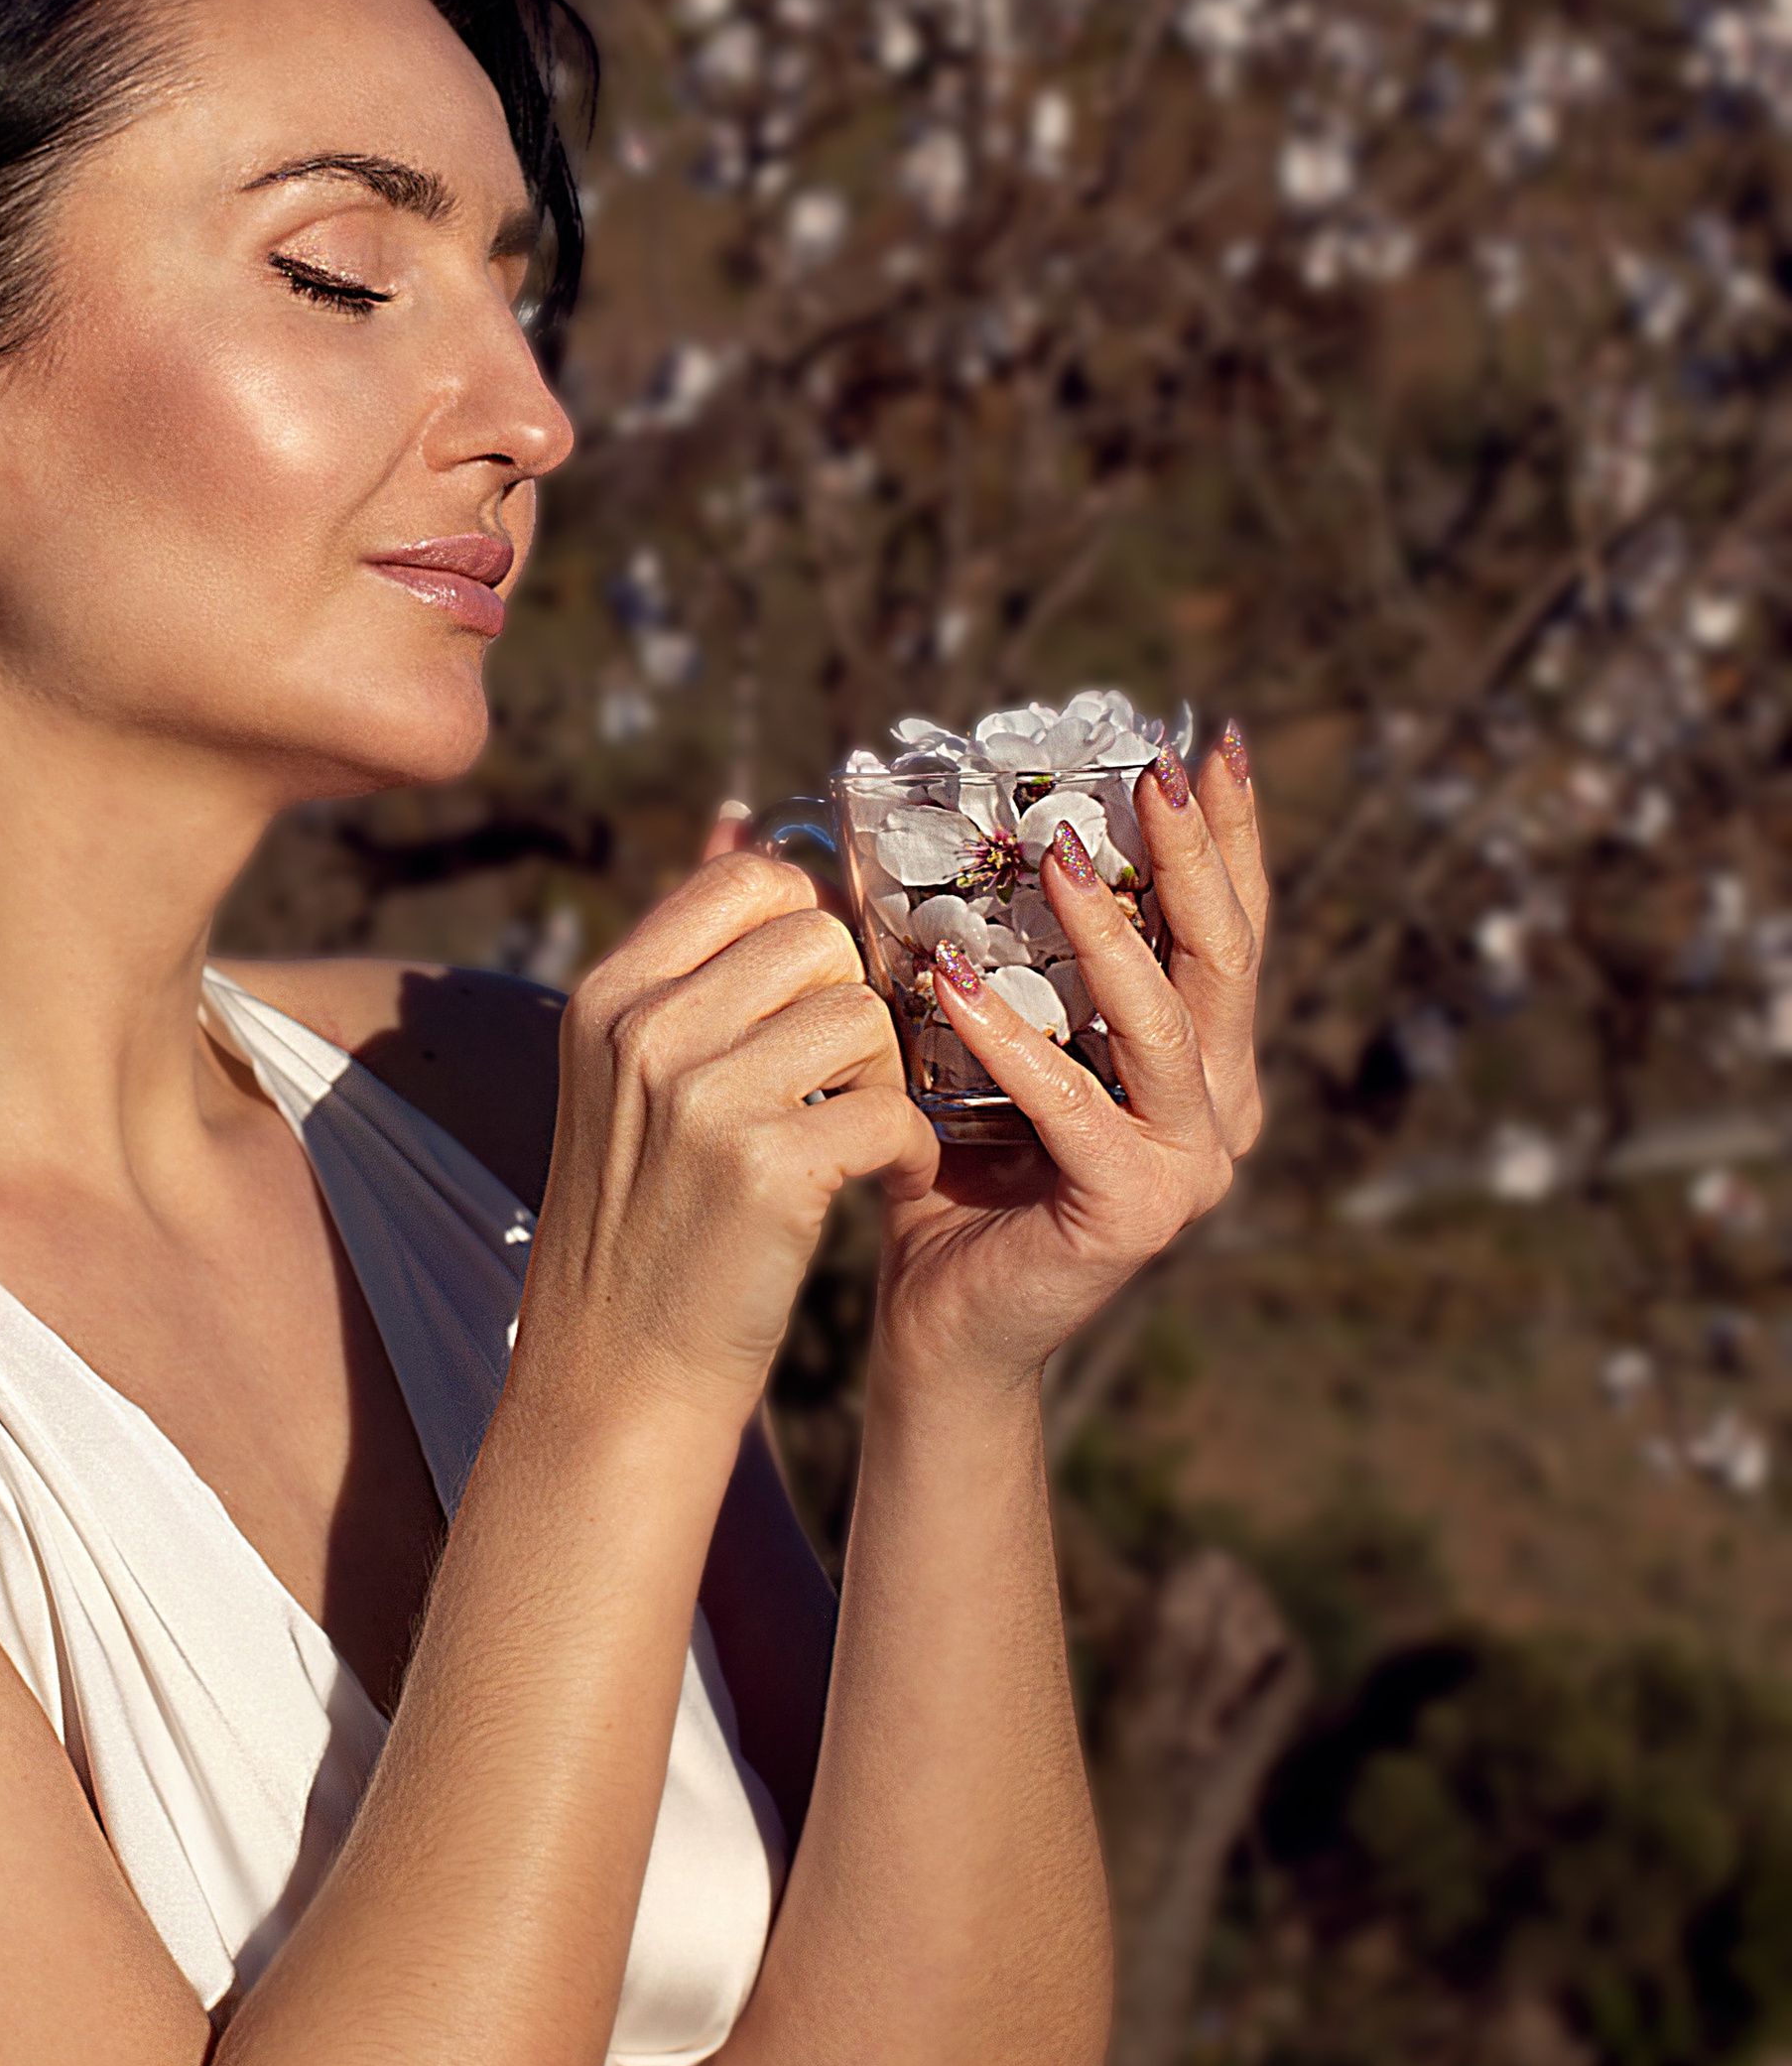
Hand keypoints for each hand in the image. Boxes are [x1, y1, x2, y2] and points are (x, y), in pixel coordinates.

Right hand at [519, 840, 938, 1451]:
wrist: (616, 1374)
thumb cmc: (643, 1216)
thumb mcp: (632, 1068)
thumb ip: (691, 949)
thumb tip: (741, 810)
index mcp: (610, 993)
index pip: (749, 877)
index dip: (812, 923)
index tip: (822, 994)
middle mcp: (643, 1028)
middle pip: (817, 936)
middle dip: (854, 1002)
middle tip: (843, 1078)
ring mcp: (699, 1095)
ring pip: (863, 1015)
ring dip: (883, 1075)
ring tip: (854, 1134)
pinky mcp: (766, 1167)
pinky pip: (889, 1109)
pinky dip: (904, 1149)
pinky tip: (878, 1181)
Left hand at [878, 737, 1268, 1390]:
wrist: (941, 1322)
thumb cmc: (949, 1171)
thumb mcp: (961, 1040)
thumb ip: (949, 944)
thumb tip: (836, 829)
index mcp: (1198, 1059)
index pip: (1227, 928)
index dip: (1229, 836)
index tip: (1210, 742)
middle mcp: (1218, 1105)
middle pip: (1225, 956)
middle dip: (1195, 853)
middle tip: (1157, 767)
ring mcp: (1189, 1163)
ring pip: (1164, 1021)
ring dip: (1109, 929)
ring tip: (1058, 850)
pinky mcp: (1137, 1209)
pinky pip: (1079, 1105)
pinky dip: (1017, 1041)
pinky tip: (955, 984)